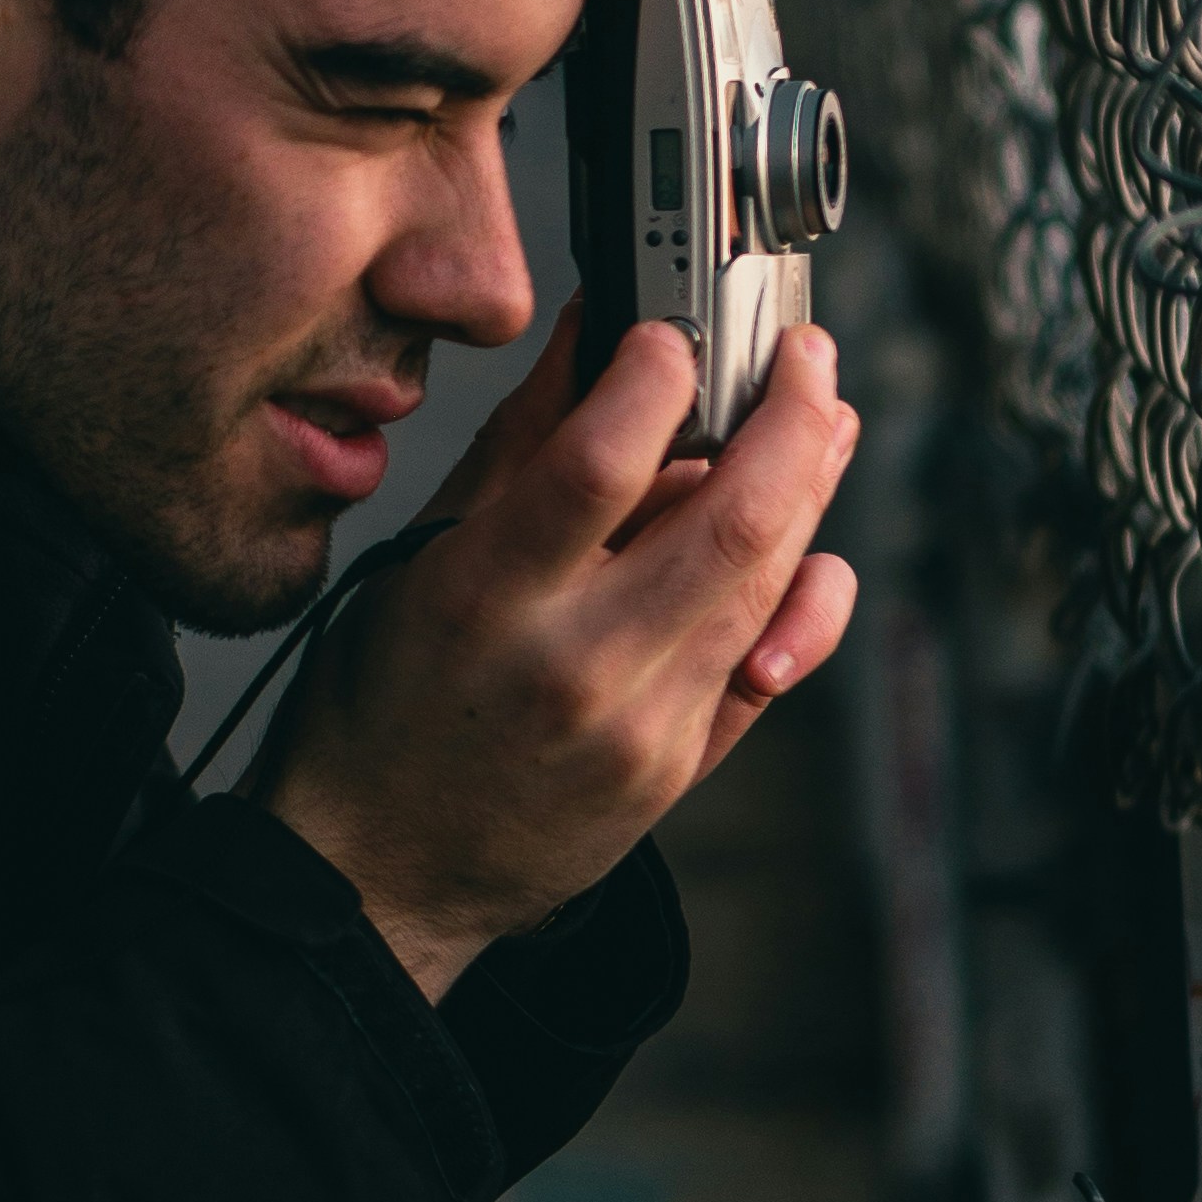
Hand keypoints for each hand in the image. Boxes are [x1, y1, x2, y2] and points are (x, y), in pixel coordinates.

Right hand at [256, 312, 858, 1005]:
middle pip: (730, 519)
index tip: (672, 331)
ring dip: (812, 485)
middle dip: (790, 416)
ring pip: (769, 582)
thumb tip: (591, 334)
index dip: (656, 375)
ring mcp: (642, 725)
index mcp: (487, 597)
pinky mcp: (682, 767)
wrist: (384, 870)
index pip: (599, 463)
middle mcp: (575, 664)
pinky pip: (774, 662)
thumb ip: (519, 444)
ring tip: (818, 422)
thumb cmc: (383, 707)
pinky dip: (806, 590)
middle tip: (802, 357)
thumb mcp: (421, 558)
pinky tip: (806, 541)